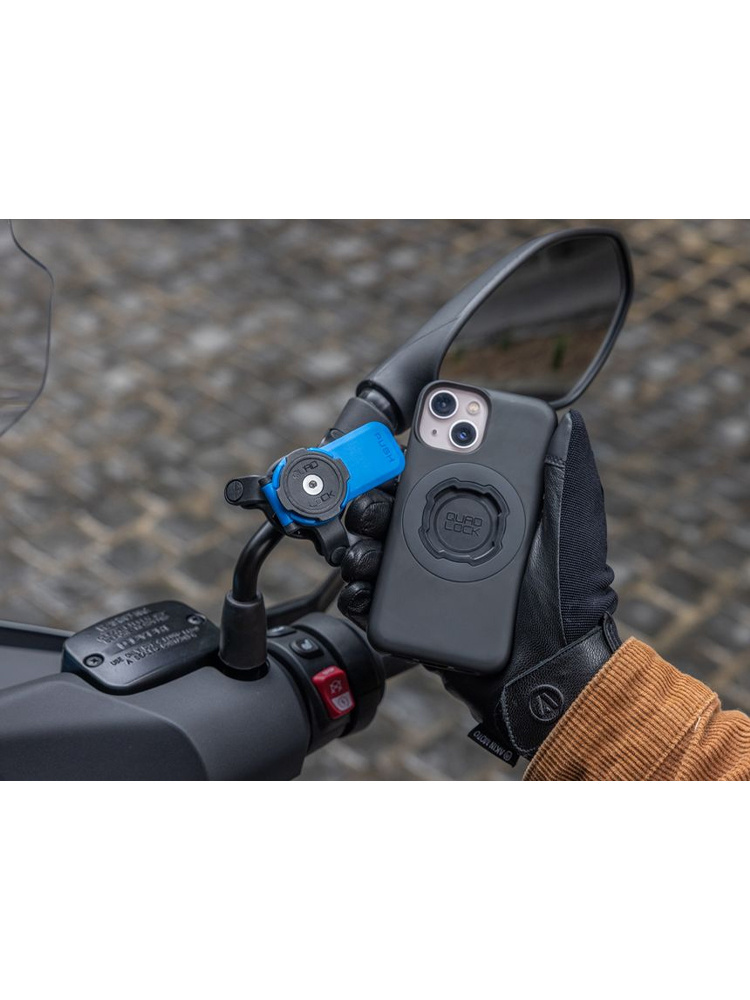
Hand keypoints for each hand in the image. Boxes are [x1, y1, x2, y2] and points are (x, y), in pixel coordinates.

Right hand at [338, 410, 620, 760]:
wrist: (553, 668)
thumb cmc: (572, 596)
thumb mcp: (571, 524)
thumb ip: (565, 471)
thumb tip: (565, 417)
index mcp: (484, 510)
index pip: (436, 473)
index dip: (409, 460)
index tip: (397, 457)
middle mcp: (452, 540)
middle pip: (395, 511)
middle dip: (371, 505)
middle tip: (369, 511)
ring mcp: (432, 579)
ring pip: (378, 552)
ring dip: (360, 547)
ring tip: (364, 556)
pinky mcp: (417, 615)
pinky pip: (376, 600)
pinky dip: (359, 593)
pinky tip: (362, 590)